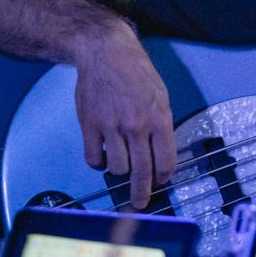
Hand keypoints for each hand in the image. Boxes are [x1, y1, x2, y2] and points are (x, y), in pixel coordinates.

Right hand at [71, 20, 177, 209]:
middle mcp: (136, 126)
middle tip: (139, 204)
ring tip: (121, 163)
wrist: (105, 53)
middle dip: (141, 194)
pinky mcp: (90, 126)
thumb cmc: (136, 72)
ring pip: (117, 169)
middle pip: (142, 172)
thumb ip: (161, 125)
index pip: (166, 161)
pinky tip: (103, 154)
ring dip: (120, 171)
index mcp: (159, 118)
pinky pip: (94, 159)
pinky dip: (98, 162)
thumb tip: (160, 154)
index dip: (163, 177)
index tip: (160, 183)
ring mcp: (111, 127)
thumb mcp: (160, 95)